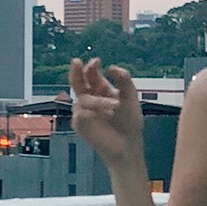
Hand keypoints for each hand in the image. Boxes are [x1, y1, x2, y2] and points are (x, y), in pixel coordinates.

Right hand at [68, 59, 144, 174]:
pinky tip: (105, 115)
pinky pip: (80, 112)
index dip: (91, 67)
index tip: (97, 61)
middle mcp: (90, 98)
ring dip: (98, 100)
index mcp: (102, 90)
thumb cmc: (130, 122)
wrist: (127, 144)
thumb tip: (112, 67)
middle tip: (76, 62)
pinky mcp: (79, 123)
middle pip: (77, 81)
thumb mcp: (131, 97)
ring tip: (114, 106)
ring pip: (82, 97)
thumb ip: (124, 80)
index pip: (91, 74)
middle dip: (75, 71)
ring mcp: (83, 110)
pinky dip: (92, 111)